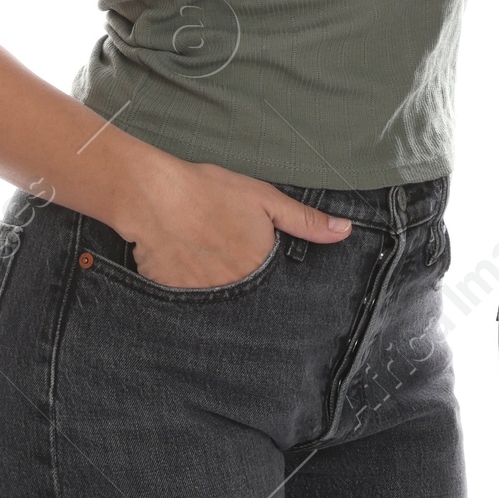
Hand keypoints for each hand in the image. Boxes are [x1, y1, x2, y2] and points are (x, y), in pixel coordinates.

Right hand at [118, 154, 351, 287]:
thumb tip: (345, 231)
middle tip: (229, 258)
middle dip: (246, 288)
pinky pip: (188, 305)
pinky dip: (190, 291)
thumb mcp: (264, 199)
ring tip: (207, 263)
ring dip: (219, 291)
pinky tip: (184, 267)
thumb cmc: (210, 192)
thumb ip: (305, 220)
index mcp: (259, 269)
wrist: (152, 196)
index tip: (259, 263)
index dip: (270, 278)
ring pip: (219, 305)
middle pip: (249, 301)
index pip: (277, 291)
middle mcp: (234, 292)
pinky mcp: (172, 300)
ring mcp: (202, 300)